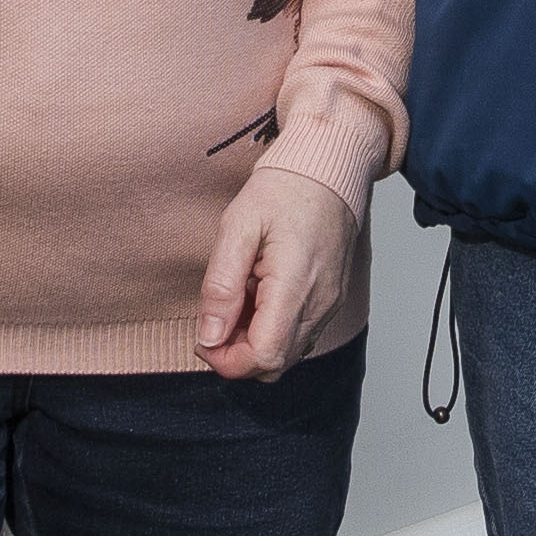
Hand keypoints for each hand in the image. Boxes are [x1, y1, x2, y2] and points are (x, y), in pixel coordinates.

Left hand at [192, 166, 362, 379]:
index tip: (203, 338)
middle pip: (274, 365)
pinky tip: (259, 299)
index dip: (226, 360)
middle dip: (236, 356)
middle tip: (215, 320)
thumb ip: (221, 286)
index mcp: (294, 286)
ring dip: (254, 344)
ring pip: (287, 356)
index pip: (263, 356)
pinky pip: (300, 337)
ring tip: (238, 300)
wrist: (328, 170)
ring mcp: (329, 306)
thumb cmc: (284, 190)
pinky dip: (272, 332)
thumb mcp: (237, 227)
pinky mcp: (331, 302)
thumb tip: (209, 336)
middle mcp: (319, 304)